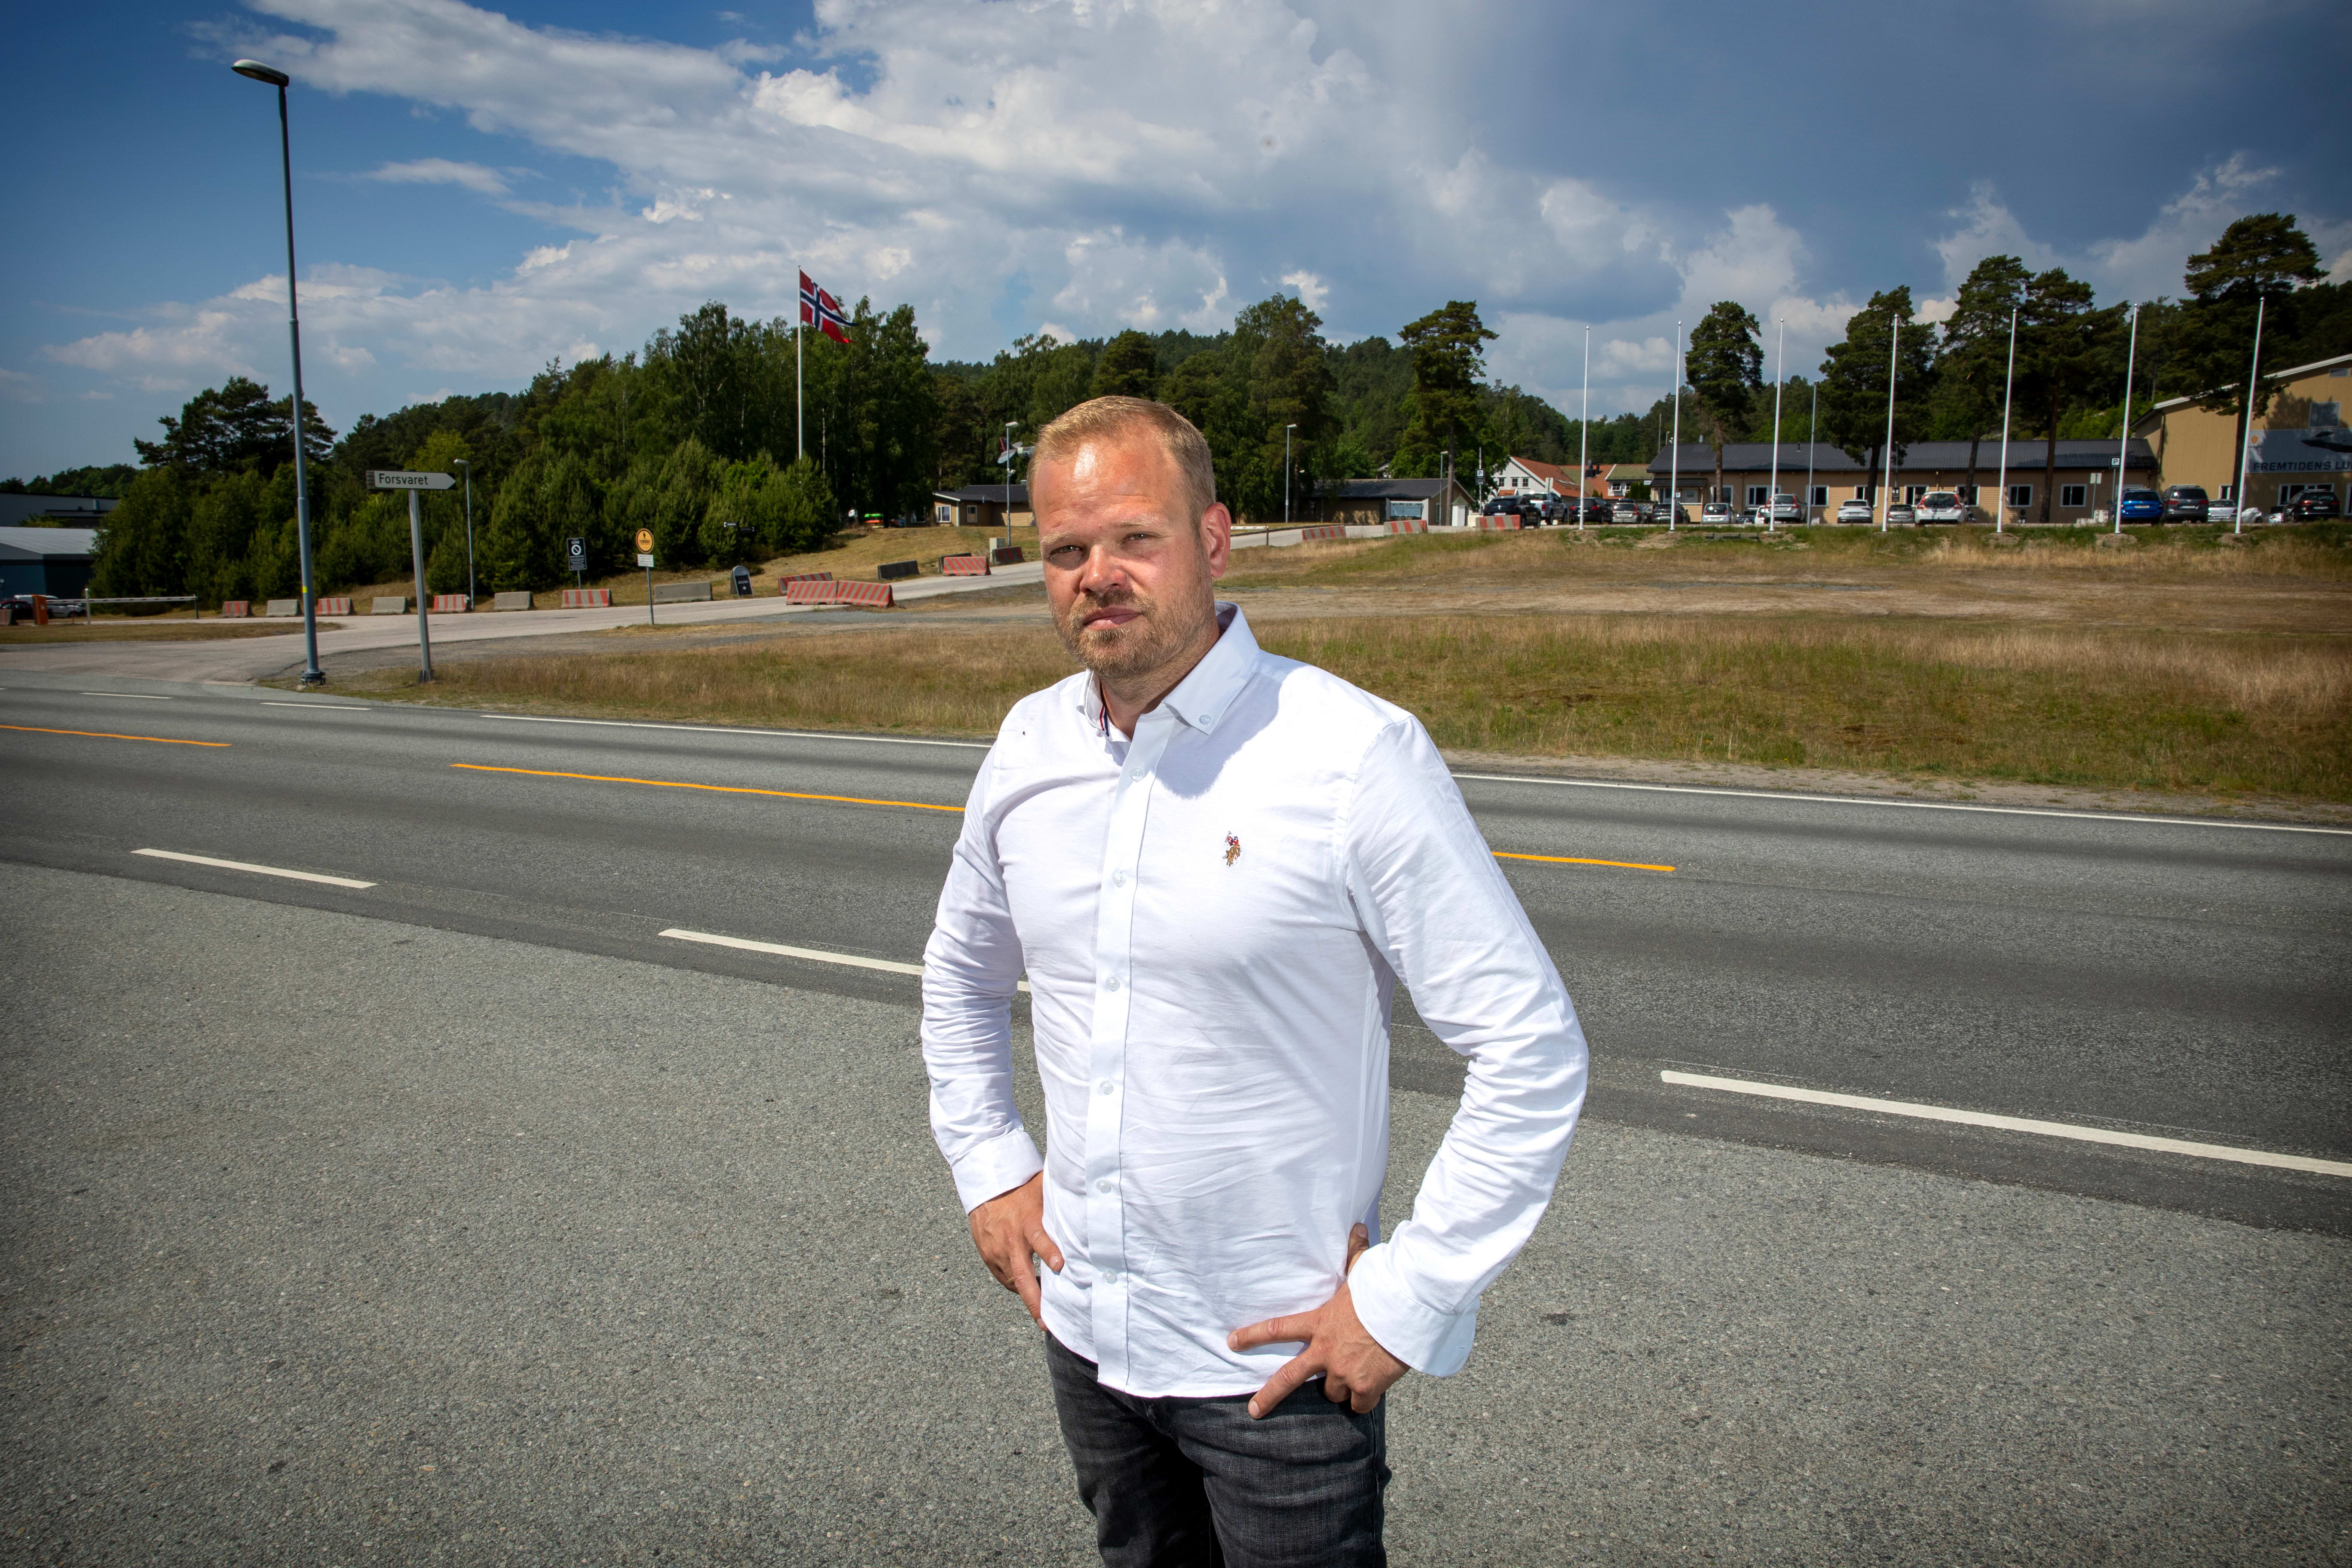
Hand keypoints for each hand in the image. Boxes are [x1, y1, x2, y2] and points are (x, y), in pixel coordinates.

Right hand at [967, 1173, 1061, 1327]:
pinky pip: (1005, 1279)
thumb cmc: (1022, 1189)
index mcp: (1027, 1222)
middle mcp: (1011, 1240)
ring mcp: (997, 1251)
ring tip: (1045, 1313)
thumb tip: (1091, 1199)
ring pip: (1014, 1282)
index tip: (1061, 1265)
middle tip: (1046, 1322)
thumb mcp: (1042, 1190)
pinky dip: (1017, 1286)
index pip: (1039, 1238)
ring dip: (1029, 1297)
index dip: (1049, 1252)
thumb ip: (1062, 1202)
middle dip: (1035, 1301)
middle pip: (1022, 1275)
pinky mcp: (989, 1257)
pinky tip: (1031, 1290)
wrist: (986, 1187)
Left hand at [1226, 1224, 1407, 1416]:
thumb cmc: (1384, 1291)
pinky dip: (1363, 1400)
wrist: (1407, 1313)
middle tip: (1254, 1411)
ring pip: (1331, 1392)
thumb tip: (1358, 1227)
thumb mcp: (1363, 1274)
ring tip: (1354, 1373)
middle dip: (1268, 1396)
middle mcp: (1326, 1351)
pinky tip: (1372, 1389)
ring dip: (1339, 1387)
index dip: (1253, 1336)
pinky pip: (1358, 1404)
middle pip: (1288, 1379)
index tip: (1232, 1342)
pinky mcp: (1364, 1388)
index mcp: (1319, 1323)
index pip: (1277, 1328)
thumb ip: (1354, 1256)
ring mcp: (1343, 1372)